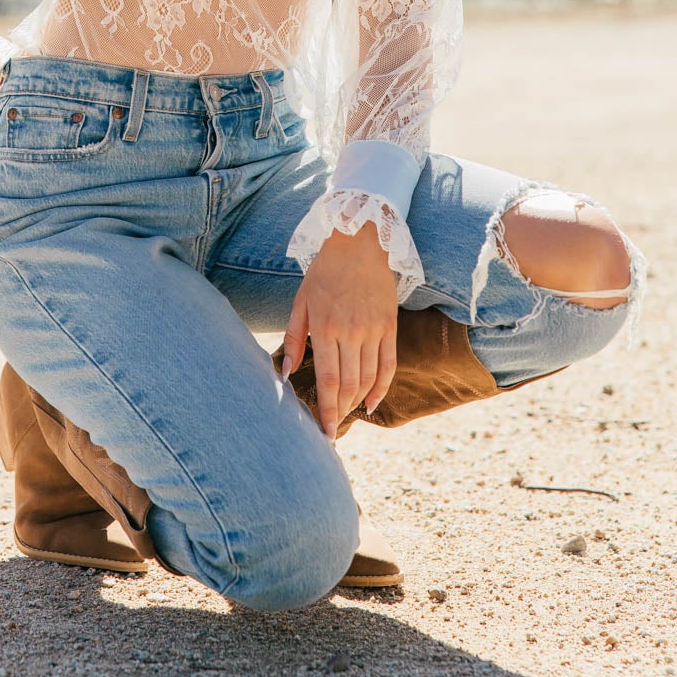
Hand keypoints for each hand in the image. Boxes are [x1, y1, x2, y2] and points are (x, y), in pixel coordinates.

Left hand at [280, 220, 397, 439]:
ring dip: (356, 402)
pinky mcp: (389, 326)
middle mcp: (351, 332)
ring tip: (345, 414)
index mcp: (325, 327)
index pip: (328, 381)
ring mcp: (373, 330)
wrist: (359, 243)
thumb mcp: (301, 302)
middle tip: (331, 426)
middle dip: (339, 411)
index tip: (323, 433)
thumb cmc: (324, 272)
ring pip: (368, 379)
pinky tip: (371, 403)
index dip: (326, 410)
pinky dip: (381, 388)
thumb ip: (294, 339)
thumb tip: (286, 374)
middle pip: (348, 385)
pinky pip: (388, 365)